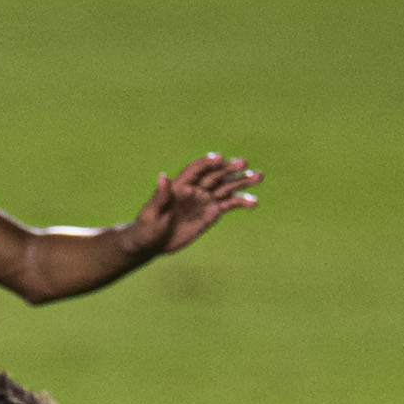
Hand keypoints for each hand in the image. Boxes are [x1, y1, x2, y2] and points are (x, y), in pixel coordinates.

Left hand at [129, 151, 259, 255]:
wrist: (151, 245)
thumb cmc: (145, 229)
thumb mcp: (150, 214)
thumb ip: (159, 196)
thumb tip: (162, 177)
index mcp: (179, 186)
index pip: (196, 169)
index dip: (207, 162)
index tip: (220, 158)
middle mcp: (195, 189)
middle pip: (215, 175)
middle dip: (229, 169)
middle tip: (243, 164)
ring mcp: (205, 200)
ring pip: (226, 187)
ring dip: (242, 181)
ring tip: (258, 177)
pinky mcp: (212, 212)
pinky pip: (229, 204)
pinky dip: (241, 202)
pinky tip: (253, 202)